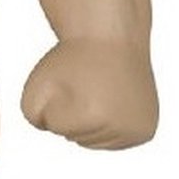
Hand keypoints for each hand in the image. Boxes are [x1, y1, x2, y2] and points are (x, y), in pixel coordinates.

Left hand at [21, 38, 158, 149]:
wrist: (112, 36)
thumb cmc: (72, 57)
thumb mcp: (37, 81)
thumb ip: (33, 116)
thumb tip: (51, 133)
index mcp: (93, 113)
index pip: (54, 125)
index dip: (53, 100)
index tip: (68, 77)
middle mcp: (120, 126)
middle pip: (76, 137)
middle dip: (71, 112)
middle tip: (84, 82)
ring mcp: (136, 129)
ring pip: (96, 142)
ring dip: (88, 121)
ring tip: (95, 92)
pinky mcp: (146, 130)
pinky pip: (114, 142)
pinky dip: (106, 127)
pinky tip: (107, 104)